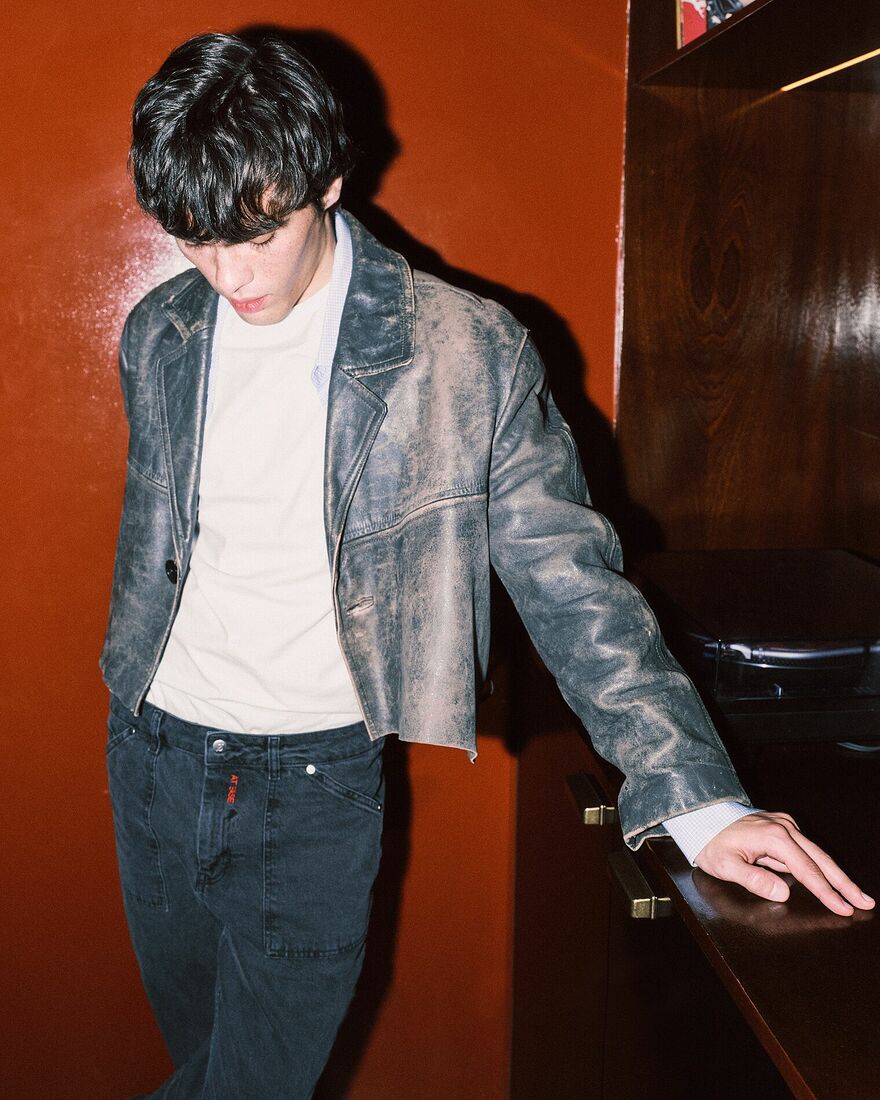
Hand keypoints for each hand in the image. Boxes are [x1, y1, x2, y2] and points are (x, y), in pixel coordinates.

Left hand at [694, 811, 874, 915]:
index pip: (807, 871)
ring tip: (853, 894)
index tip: (844, 908)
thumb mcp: (725, 866)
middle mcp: (784, 827)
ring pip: (816, 854)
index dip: (827, 892)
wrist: (701, 818)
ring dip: (835, 875)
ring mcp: (784, 824)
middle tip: (865, 901)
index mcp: (774, 837)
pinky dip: (819, 865)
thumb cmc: (711, 842)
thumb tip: (783, 894)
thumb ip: (755, 879)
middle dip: (844, 883)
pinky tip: (829, 880)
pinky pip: (805, 849)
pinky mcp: (781, 826)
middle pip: (821, 860)